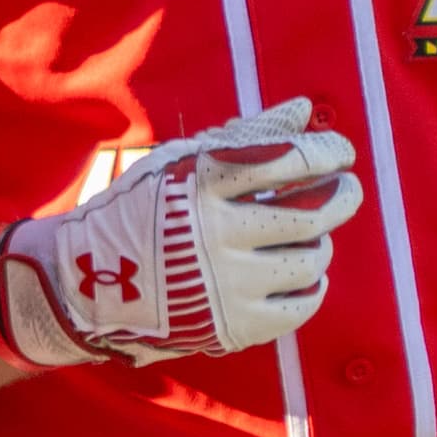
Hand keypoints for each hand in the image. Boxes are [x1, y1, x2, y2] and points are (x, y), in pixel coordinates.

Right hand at [0, 99, 362, 368]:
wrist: (90, 283)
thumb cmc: (145, 209)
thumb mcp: (184, 160)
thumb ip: (249, 134)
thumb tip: (306, 109)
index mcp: (203, 184)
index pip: (289, 160)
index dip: (328, 153)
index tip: (342, 152)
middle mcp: (217, 235)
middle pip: (313, 215)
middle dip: (342, 196)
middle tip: (346, 188)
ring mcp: (227, 286)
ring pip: (312, 259)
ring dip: (320, 240)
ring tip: (309, 232)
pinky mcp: (233, 327)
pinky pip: (302, 306)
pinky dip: (312, 285)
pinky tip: (301, 271)